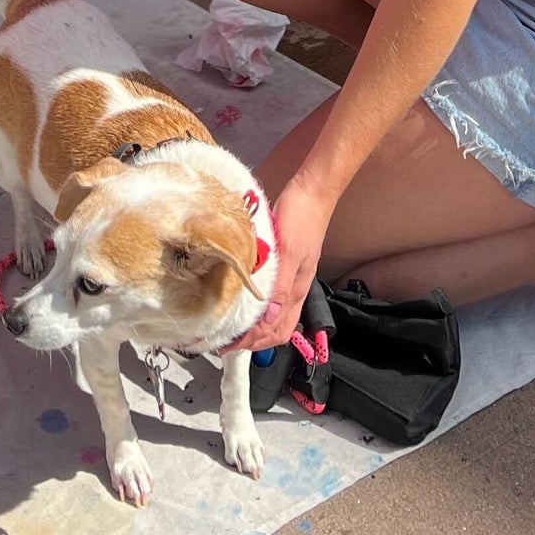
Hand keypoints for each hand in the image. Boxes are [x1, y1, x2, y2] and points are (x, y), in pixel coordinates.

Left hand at [227, 177, 330, 353]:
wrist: (311, 191)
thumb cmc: (300, 218)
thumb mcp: (289, 252)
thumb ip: (281, 287)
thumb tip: (267, 321)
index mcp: (297, 291)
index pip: (276, 332)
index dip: (253, 343)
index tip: (227, 344)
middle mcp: (294, 290)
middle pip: (275, 329)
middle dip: (251, 340)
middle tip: (222, 339)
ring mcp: (289, 278)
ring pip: (272, 315)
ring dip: (252, 326)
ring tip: (228, 325)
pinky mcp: (282, 266)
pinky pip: (269, 297)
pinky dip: (254, 307)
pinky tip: (240, 301)